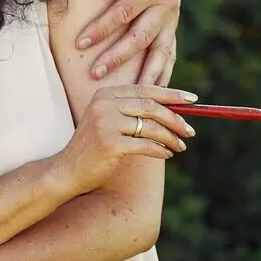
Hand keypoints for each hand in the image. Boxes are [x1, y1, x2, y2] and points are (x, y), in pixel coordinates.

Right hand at [55, 85, 197, 194]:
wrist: (68, 170)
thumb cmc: (94, 147)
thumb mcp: (109, 121)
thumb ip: (133, 111)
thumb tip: (173, 109)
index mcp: (105, 94)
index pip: (145, 89)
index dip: (172, 94)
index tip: (192, 100)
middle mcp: (104, 104)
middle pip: (150, 106)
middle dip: (175, 118)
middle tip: (190, 130)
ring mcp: (105, 123)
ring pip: (150, 126)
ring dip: (170, 137)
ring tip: (181, 145)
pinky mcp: (109, 144)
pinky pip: (145, 145)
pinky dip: (160, 150)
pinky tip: (167, 154)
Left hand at [76, 0, 181, 84]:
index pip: (124, 12)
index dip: (102, 29)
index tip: (79, 43)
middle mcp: (167, 5)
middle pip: (140, 37)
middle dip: (117, 57)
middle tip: (94, 74)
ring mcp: (171, 18)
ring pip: (160, 52)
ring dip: (143, 75)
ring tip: (127, 95)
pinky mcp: (170, 26)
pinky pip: (168, 54)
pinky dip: (162, 74)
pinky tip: (153, 93)